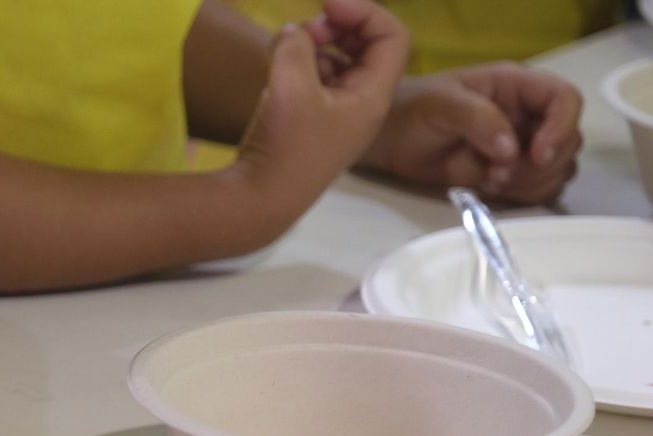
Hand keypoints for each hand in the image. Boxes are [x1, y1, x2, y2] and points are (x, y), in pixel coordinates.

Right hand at [236, 0, 408, 213]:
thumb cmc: (286, 147)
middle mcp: (362, 103)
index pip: (391, 37)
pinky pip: (319, 80)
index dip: (364, 12)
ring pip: (341, 62)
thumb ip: (294, 46)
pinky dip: (304, 65)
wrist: (261, 200)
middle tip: (306, 29)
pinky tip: (280, 68)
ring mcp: (338, 113)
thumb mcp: (290, 87)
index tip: (327, 5)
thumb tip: (293, 31)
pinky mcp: (313, 121)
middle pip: (368, 46)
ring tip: (288, 48)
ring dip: (318, 45)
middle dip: (340, 27)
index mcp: (373, 96)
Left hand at [360, 63, 582, 204]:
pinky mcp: (509, 174)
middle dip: (543, 163)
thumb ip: (478, 119)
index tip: (537, 153)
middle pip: (569, 140)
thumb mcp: (440, 104)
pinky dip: (524, 195)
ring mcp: (522, 147)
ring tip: (491, 179)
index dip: (561, 126)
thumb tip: (511, 149)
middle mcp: (528, 116)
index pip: (565, 99)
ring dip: (533, 181)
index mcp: (518, 87)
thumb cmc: (412, 109)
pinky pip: (538, 189)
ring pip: (559, 168)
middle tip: (500, 173)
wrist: (389, 138)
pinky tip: (490, 187)